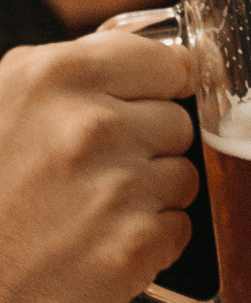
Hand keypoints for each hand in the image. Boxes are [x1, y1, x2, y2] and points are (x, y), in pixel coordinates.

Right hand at [0, 32, 198, 302]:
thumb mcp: (6, 99)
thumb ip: (81, 72)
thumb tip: (168, 58)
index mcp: (56, 77)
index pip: (168, 63)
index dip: (163, 85)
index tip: (154, 99)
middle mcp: (91, 127)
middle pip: (179, 122)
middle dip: (149, 144)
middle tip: (96, 169)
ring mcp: (118, 189)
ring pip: (183, 176)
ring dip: (151, 193)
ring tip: (93, 207)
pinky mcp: (136, 244)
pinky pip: (178, 226)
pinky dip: (150, 238)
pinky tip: (100, 241)